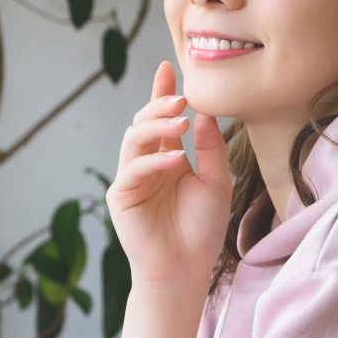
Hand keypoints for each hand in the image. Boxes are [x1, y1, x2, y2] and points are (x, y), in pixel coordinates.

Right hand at [105, 60, 231, 288]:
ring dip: (155, 126)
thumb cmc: (200, 231)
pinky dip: (154, 161)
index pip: (161, 120)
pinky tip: (175, 160)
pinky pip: (133, 170)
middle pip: (143, 122)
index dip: (162, 93)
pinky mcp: (121, 197)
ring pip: (133, 139)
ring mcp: (130, 180)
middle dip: (159, 105)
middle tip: (180, 98)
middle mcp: (145, 165)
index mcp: (165, 159)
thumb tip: (202, 115)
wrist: (185, 269)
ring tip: (179, 122)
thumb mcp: (216, 183)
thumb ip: (210, 149)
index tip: (168, 68)